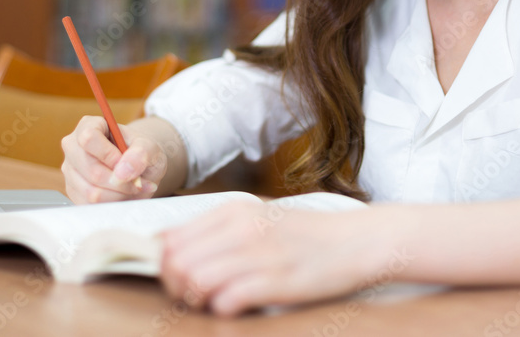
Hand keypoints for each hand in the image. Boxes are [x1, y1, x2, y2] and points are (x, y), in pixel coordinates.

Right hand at [60, 116, 165, 203]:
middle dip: (120, 181)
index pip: (89, 138)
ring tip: (134, 188)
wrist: (137, 167)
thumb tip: (123, 171)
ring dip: (119, 195)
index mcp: (89, 125)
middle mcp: (73, 147)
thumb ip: (140, 153)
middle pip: (90, 169)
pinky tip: (123, 195)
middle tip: (139, 182)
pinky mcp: (73, 191)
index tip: (126, 164)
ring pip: (91, 191)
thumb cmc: (140, 152)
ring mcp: (70, 170)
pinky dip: (112, 204)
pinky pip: (91, 205)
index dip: (109, 155)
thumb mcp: (149, 147)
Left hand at [160, 201, 374, 316]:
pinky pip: (228, 300)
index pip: (169, 240)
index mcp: (232, 211)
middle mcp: (241, 228)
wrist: (356, 241)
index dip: (162, 266)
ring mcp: (259, 253)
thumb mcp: (256, 219)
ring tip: (214, 302)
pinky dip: (223, 309)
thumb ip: (216, 231)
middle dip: (175, 287)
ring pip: (195, 280)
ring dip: (197, 300)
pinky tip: (236, 306)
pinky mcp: (277, 281)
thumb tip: (168, 248)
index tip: (175, 278)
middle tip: (193, 297)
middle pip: (176, 262)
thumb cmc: (304, 235)